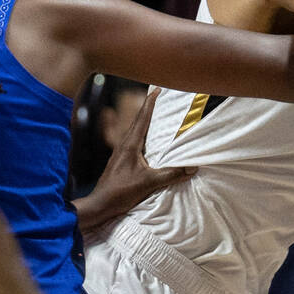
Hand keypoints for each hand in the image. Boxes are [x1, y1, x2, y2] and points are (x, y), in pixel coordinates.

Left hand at [74, 88, 194, 231]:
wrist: (100, 204)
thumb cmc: (121, 191)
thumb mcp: (149, 182)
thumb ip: (171, 174)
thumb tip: (193, 167)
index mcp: (130, 145)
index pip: (142, 119)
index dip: (150, 103)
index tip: (157, 90)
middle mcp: (124, 145)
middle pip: (138, 122)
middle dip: (149, 109)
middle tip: (159, 97)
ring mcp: (120, 153)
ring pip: (135, 132)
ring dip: (145, 122)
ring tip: (156, 116)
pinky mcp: (120, 162)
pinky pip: (134, 143)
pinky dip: (143, 137)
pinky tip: (147, 143)